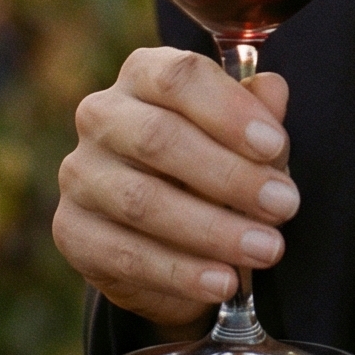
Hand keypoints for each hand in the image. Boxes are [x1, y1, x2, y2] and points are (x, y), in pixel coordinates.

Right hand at [53, 47, 298, 329]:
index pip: (179, 78)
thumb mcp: (245, 141)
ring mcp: (80, 173)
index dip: (229, 110)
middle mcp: (102, 115)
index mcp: (145, 75)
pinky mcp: (72, 231)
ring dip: (212, 229)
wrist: (170, 238)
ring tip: (266, 248)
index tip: (275, 145)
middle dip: (230, 176)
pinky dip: (180, 272)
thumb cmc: (214, 167)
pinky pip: (125, 254)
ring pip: (142, 200)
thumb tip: (272, 89)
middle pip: (159, 138)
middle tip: (283, 205)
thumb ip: (259, 115)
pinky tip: (222, 280)